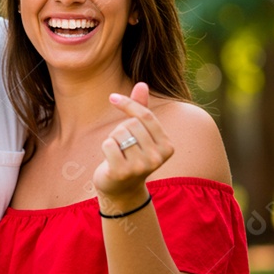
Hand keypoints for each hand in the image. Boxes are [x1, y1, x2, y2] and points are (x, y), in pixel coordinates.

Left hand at [92, 82, 173, 203]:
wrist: (120, 189)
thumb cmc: (130, 155)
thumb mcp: (138, 133)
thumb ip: (141, 109)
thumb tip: (142, 84)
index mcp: (168, 146)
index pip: (146, 116)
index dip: (128, 104)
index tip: (112, 98)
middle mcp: (157, 157)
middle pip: (131, 124)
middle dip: (120, 129)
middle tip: (122, 146)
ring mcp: (141, 166)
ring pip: (119, 133)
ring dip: (113, 139)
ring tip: (118, 153)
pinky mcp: (123, 172)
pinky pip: (109, 144)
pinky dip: (106, 148)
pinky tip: (110, 160)